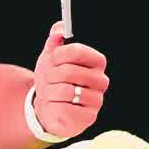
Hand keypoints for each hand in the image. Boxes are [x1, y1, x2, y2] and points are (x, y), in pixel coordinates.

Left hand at [31, 20, 107, 140]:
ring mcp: (97, 100)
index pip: (77, 51)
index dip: (58, 55)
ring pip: (65, 91)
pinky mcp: (88, 117)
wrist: (47, 107)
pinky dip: (52, 107)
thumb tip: (59, 30)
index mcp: (96, 62)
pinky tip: (54, 107)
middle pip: (68, 71)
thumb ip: (55, 40)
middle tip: (47, 80)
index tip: (51, 60)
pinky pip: (64, 109)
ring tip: (50, 94)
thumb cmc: (52, 80)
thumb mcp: (50, 58)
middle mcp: (101, 80)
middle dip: (50, 76)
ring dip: (49, 93)